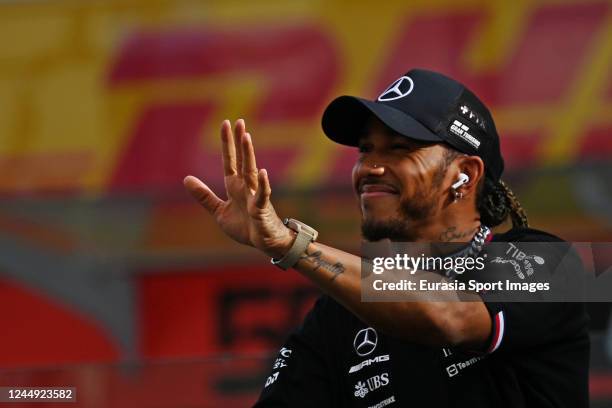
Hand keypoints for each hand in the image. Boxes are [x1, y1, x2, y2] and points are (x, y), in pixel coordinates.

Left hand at [184, 119, 293, 257]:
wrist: (265, 243)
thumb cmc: (246, 226)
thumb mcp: (219, 211)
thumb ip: (204, 196)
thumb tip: (186, 179)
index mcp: (234, 186)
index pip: (230, 161)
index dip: (227, 144)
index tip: (226, 124)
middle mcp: (246, 187)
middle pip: (242, 160)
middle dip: (239, 142)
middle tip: (239, 122)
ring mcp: (255, 196)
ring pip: (251, 172)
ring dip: (249, 155)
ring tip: (247, 137)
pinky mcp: (262, 209)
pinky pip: (263, 195)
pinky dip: (263, 184)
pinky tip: (263, 172)